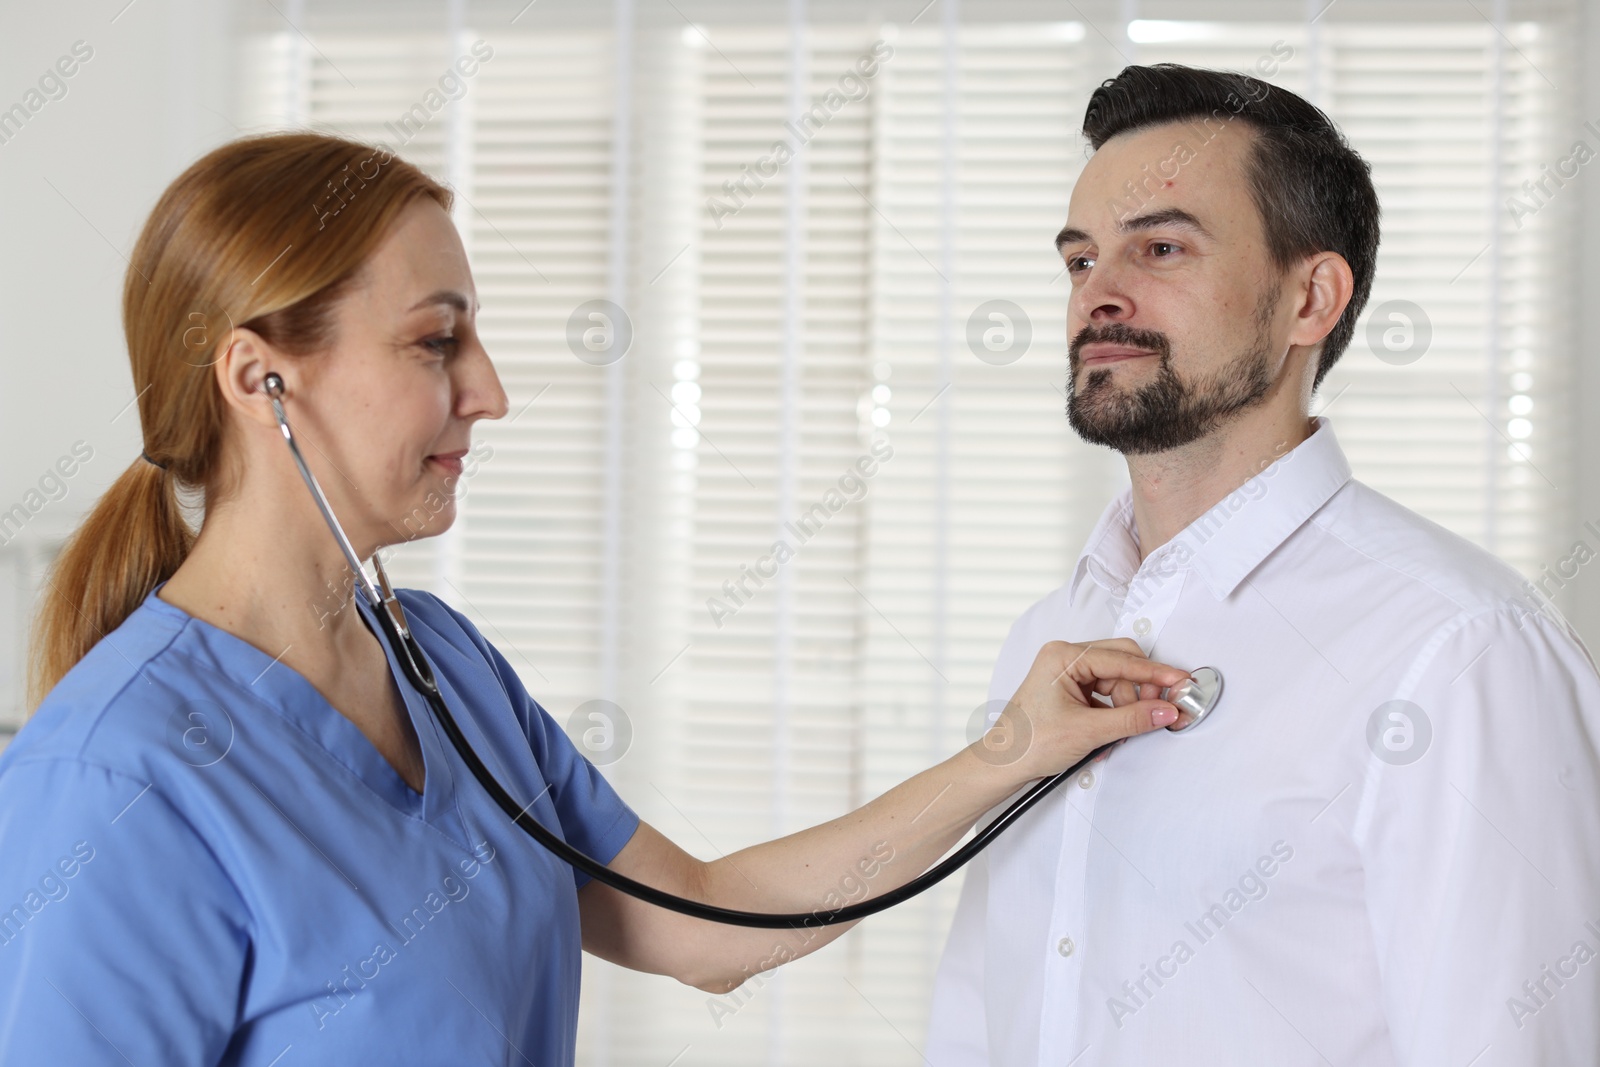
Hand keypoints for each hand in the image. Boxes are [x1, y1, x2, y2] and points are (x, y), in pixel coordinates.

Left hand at [971, 639, 1189, 781]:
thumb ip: (1132, 719)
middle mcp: (1064, 658)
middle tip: (1160, 709)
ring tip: (1120, 732)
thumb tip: (1165, 710)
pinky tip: (1109, 733)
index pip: (1122, 658)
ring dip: (1125, 706)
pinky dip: (1114, 712)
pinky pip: (1104, 694)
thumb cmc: (1029, 744)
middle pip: (1121, 663)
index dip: (1155, 673)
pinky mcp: (1069, 690)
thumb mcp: (1088, 732)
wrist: (1003, 765)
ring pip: (1116, 681)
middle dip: (1141, 689)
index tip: (1182, 681)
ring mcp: (1066, 674)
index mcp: (1063, 656)